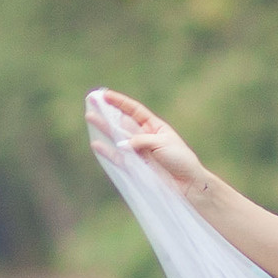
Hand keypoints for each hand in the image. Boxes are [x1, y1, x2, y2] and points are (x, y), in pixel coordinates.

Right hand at [91, 89, 209, 197]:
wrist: (187, 183)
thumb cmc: (180, 159)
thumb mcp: (163, 143)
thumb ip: (141, 141)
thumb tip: (121, 144)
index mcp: (154, 127)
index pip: (134, 110)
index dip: (120, 102)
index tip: (105, 94)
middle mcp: (143, 137)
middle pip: (122, 121)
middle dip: (107, 111)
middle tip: (91, 101)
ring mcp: (138, 152)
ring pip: (117, 137)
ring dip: (104, 127)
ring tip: (90, 116)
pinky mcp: (135, 167)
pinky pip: (118, 157)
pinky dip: (107, 152)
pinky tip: (96, 143)